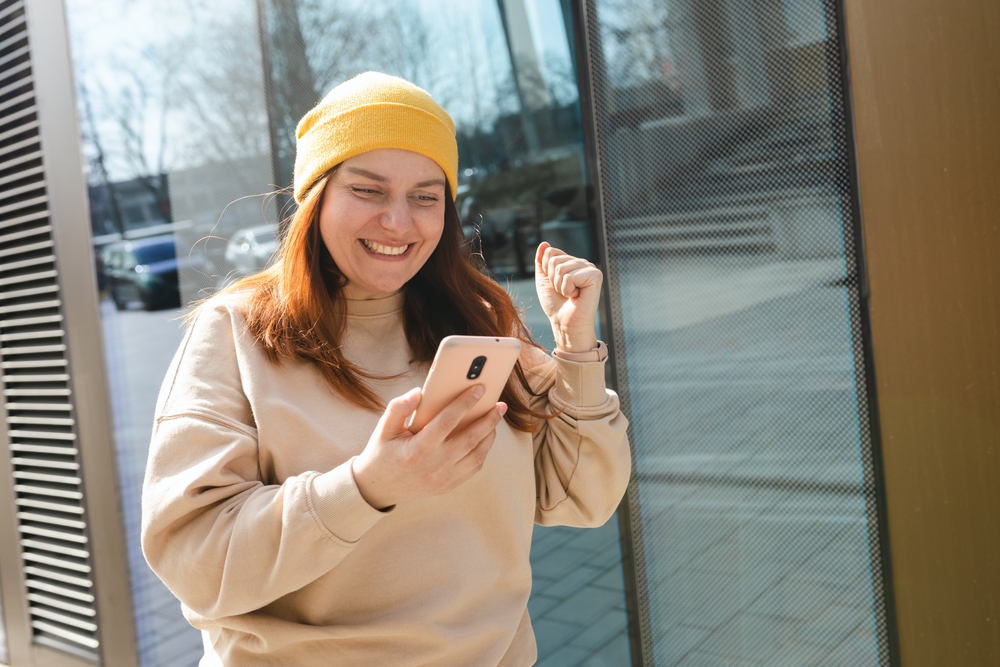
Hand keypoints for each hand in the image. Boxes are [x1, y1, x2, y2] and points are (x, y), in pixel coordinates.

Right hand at [351, 385, 506, 509]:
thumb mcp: (384, 428)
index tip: (479, 388)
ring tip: (495, 419)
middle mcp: (434, 465)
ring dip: (489, 435)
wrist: (378, 487)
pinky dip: (483, 451)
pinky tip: (485, 437)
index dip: (465, 402)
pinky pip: (473, 468)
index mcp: (418, 449)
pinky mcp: (448, 486)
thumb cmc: (383, 452)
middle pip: (470, 438)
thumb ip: (399, 408)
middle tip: (500, 405)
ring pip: (477, 455)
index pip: (448, 421)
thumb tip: (419, 393)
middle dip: (488, 419)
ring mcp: (443, 479)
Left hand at [534, 242, 601, 352]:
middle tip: (563, 292)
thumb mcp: (544, 280)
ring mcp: (591, 268)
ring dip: (560, 286)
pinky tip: (577, 296)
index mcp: (572, 262)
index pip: (551, 252)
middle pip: (555, 259)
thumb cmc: (556, 304)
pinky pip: (570, 276)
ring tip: (570, 295)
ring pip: (561, 268)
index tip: (555, 285)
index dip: (547, 271)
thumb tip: (544, 244)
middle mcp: (583, 263)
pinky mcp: (595, 276)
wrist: (564, 323)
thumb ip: (542, 261)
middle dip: (553, 279)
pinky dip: (568, 289)